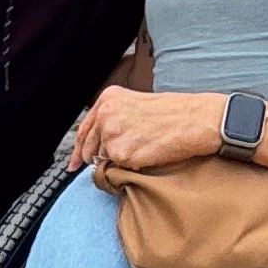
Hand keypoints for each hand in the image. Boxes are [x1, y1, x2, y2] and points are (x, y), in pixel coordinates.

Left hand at [73, 85, 224, 174]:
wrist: (194, 120)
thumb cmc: (174, 113)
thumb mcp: (137, 106)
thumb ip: (115, 119)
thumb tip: (101, 143)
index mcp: (109, 99)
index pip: (85, 128)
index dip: (78, 148)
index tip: (74, 163)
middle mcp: (106, 114)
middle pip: (90, 147)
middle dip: (94, 160)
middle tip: (108, 165)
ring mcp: (112, 134)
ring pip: (106, 159)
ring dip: (120, 160)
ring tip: (144, 148)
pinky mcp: (121, 153)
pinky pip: (120, 168)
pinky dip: (132, 166)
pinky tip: (148, 153)